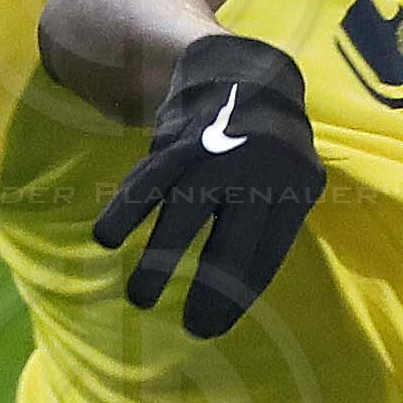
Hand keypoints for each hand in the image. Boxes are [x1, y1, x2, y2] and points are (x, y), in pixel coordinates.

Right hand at [90, 32, 322, 338]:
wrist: (240, 71)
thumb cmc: (267, 145)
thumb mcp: (291, 179)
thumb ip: (272, 227)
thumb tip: (235, 297)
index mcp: (294, 185)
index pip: (265, 256)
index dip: (238, 297)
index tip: (213, 326)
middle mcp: (258, 169)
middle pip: (231, 244)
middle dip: (210, 293)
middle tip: (191, 331)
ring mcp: (216, 152)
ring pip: (182, 214)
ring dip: (158, 261)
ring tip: (139, 299)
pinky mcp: (178, 139)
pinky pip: (148, 180)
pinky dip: (125, 210)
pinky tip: (107, 239)